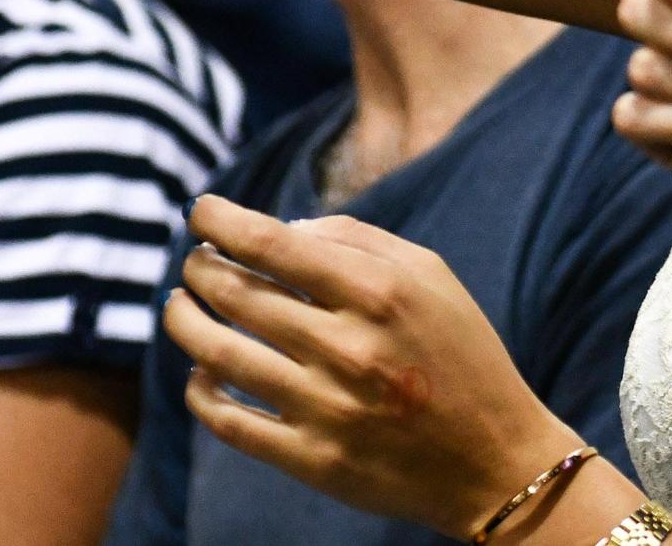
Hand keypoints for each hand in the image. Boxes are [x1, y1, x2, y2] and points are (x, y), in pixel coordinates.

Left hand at [163, 196, 572, 537]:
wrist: (494, 460)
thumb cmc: (461, 354)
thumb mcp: (431, 276)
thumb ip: (358, 240)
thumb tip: (279, 231)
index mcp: (380, 294)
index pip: (273, 244)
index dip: (221, 221)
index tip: (199, 210)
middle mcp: (348, 349)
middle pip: (237, 294)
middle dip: (199, 267)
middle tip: (192, 259)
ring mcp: (326, 409)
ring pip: (219, 355)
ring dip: (184, 321)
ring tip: (177, 304)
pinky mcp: (312, 460)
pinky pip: (230, 422)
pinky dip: (201, 392)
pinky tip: (200, 372)